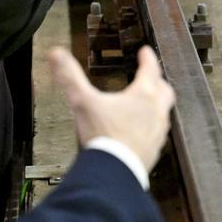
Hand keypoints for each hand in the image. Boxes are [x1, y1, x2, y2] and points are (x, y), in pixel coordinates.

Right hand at [49, 46, 175, 170]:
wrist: (115, 169)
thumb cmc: (103, 135)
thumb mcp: (83, 101)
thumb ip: (70, 77)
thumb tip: (57, 54)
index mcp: (143, 96)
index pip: (150, 69)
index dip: (147, 58)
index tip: (145, 52)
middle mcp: (156, 111)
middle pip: (164, 90)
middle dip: (157, 80)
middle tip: (150, 76)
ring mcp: (158, 130)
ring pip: (164, 111)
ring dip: (157, 103)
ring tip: (147, 102)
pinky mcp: (155, 147)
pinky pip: (159, 131)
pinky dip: (153, 124)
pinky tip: (142, 129)